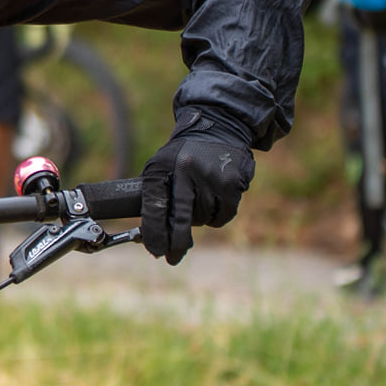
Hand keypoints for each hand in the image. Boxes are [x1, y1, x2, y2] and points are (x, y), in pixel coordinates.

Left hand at [140, 136, 253, 265]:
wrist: (219, 127)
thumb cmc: (183, 155)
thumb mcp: (162, 166)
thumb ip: (156, 197)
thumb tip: (152, 237)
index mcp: (162, 166)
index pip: (154, 206)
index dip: (154, 232)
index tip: (155, 250)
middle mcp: (186, 171)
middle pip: (181, 219)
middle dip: (177, 242)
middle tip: (172, 258)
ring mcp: (211, 177)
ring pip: (202, 219)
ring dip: (199, 219)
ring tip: (199, 199)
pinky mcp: (232, 183)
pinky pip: (222, 216)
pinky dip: (217, 216)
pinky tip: (215, 199)